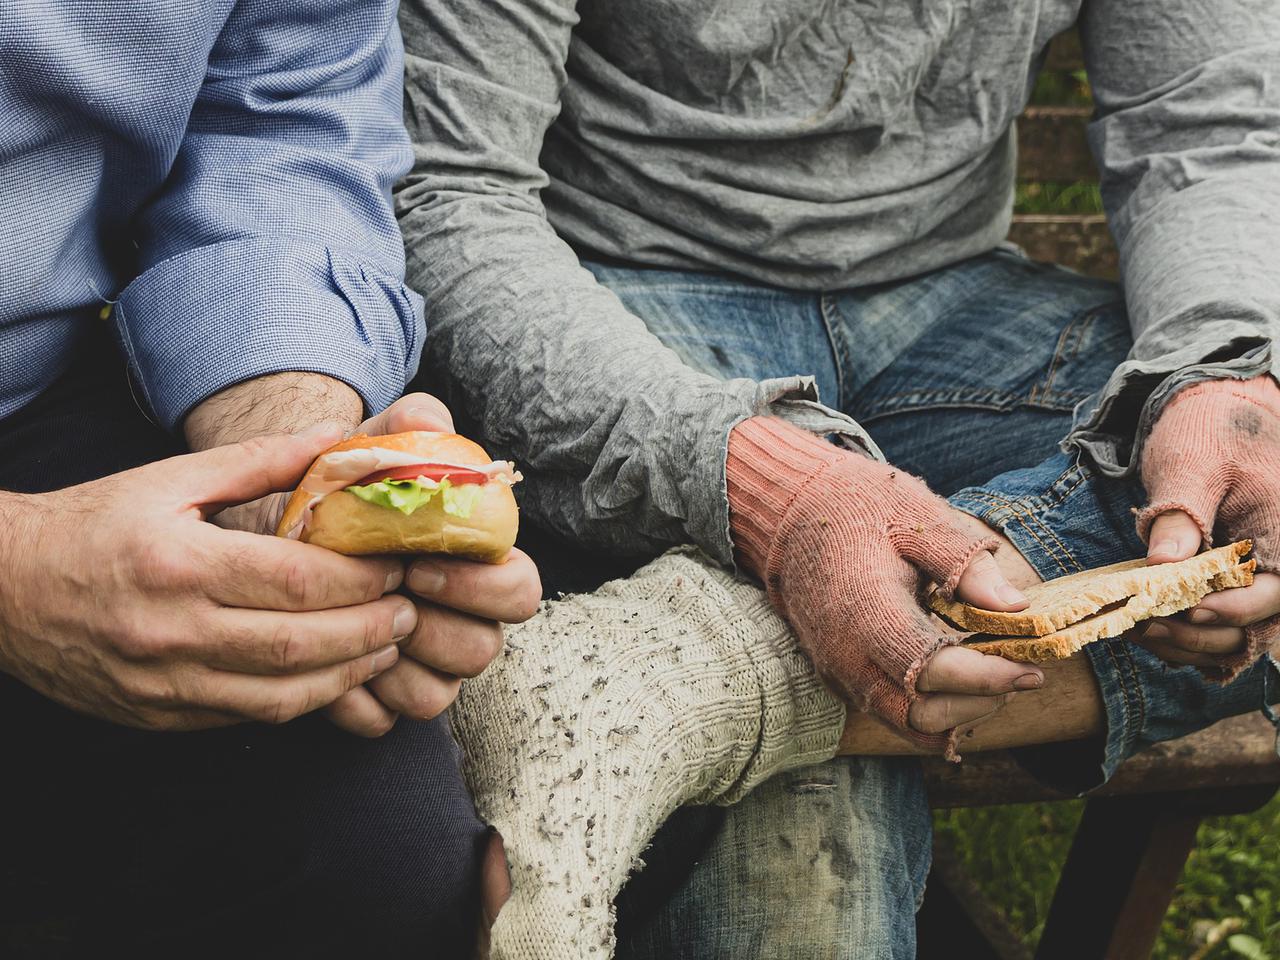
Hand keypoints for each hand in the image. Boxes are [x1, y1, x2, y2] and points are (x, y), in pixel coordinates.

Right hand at [0, 426, 411, 730]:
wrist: (3, 589)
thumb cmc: (93, 524)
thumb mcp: (170, 479)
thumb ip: (259, 461)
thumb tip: (337, 437)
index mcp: (179, 565)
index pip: (298, 581)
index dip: (362, 578)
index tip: (399, 563)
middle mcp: (173, 632)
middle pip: (301, 644)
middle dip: (372, 629)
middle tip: (411, 609)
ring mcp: (164, 684)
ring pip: (283, 695)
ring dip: (349, 673)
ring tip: (388, 645)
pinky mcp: (160, 716)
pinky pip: (250, 718)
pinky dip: (304, 700)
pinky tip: (336, 675)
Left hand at [319, 395, 542, 735]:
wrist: (274, 532)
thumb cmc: (339, 491)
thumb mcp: (369, 450)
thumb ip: (408, 428)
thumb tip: (431, 419)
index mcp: (477, 568)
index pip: (520, 591)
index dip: (481, 586)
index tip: (420, 562)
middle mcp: (460, 623)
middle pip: (482, 652)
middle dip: (433, 629)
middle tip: (383, 597)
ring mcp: (423, 668)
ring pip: (437, 697)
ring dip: (394, 665)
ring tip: (347, 625)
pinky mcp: (377, 702)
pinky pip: (381, 722)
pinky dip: (352, 698)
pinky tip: (322, 658)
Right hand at [727, 417, 1040, 747]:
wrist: (790, 512)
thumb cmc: (858, 507)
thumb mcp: (916, 518)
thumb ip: (965, 564)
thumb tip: (1016, 607)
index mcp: (866, 610)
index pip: (934, 670)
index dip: (988, 679)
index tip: (1033, 670)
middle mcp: (845, 653)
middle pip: (920, 714)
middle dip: (978, 704)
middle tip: (1019, 676)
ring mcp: (836, 668)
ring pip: (903, 723)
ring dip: (956, 714)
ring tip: (995, 683)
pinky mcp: (837, 673)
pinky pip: (887, 710)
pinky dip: (929, 712)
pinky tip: (962, 689)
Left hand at [1136, 375, 1279, 675]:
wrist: (1208, 414)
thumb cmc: (1207, 431)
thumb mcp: (1191, 464)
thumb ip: (1180, 515)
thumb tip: (1164, 566)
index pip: (1271, 595)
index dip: (1229, 610)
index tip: (1183, 609)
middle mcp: (1277, 566)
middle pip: (1250, 628)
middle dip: (1196, 634)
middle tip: (1142, 626)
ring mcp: (1253, 579)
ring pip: (1231, 636)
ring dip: (1185, 643)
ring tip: (1135, 631)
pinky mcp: (1226, 584)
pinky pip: (1214, 626)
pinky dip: (1182, 636)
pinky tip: (1143, 628)